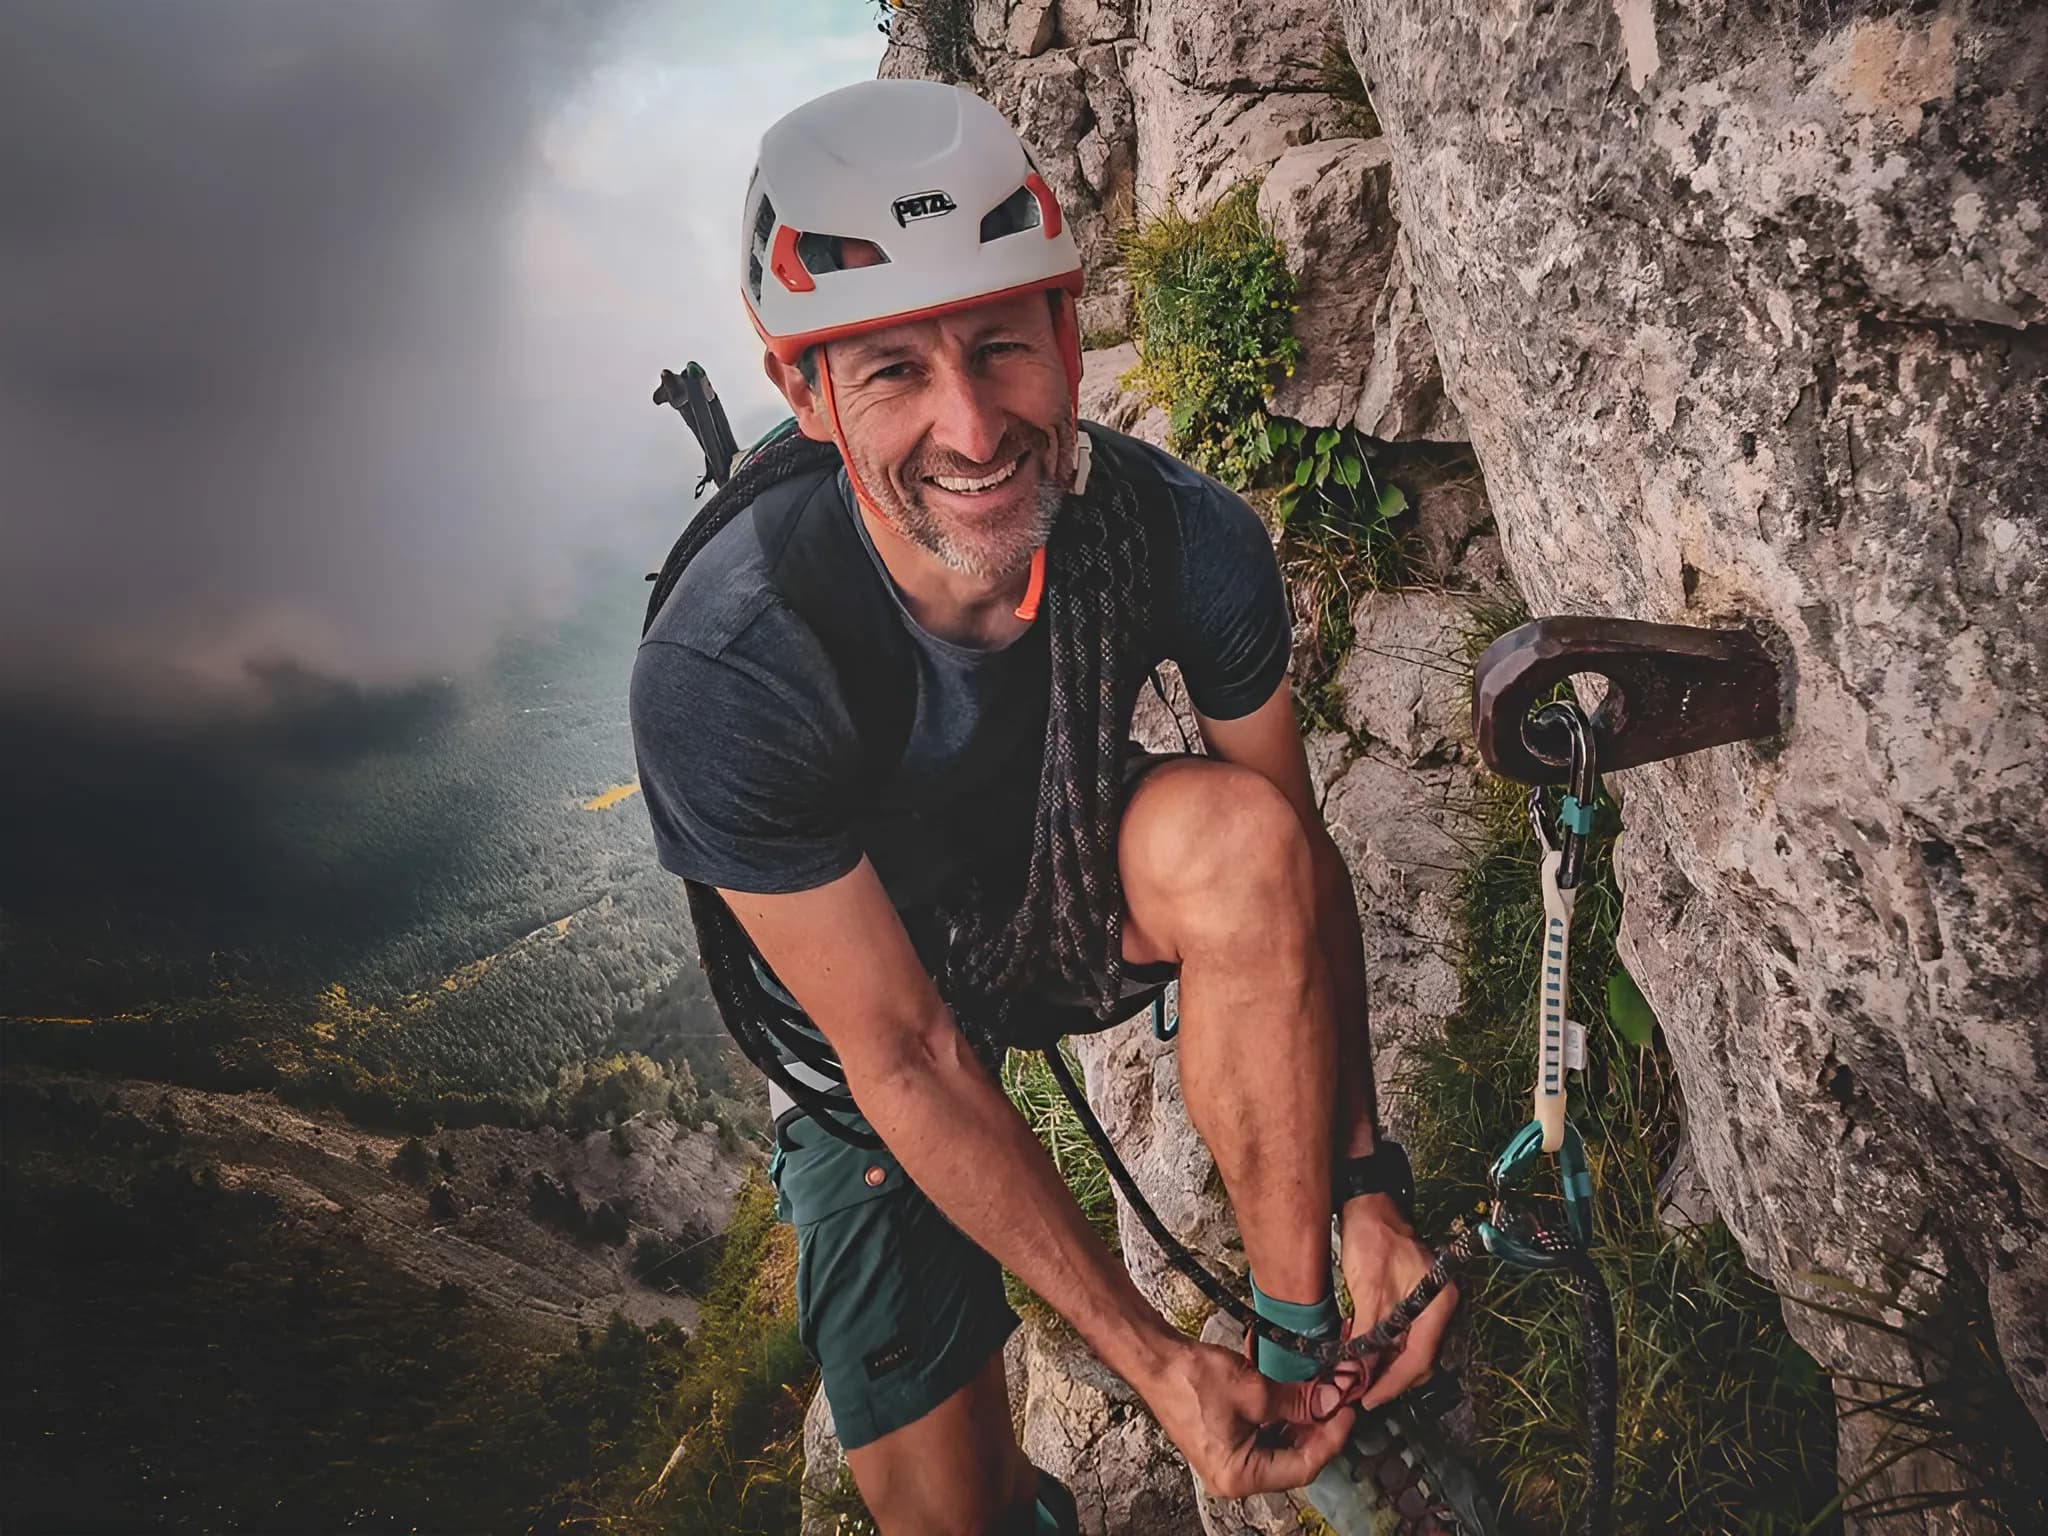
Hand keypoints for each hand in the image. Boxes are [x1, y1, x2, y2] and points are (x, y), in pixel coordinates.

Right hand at [1141, 1334, 1354, 1499]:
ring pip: (1282, 1447)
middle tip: (1339, 1399)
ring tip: (1322, 1394)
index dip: (1331, 1437)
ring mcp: (1230, 1461)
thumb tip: (1331, 1400)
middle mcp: (1234, 1477)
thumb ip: (1298, 1401)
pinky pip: (1266, 1437)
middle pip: (1294, 1459)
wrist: (1155, 1359)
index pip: (1303, 1466)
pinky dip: (1284, 1417)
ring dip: (1303, 1420)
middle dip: (1319, 1427)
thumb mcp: (1254, 1390)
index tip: (1348, 1410)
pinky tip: (1298, 1397)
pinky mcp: (1227, 1442)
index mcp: (1239, 1476)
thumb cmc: (1190, 1378)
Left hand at [1338, 1193, 1457, 1408]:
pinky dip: (1381, 1347)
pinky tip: (1360, 1354)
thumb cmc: (1372, 1239)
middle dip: (1390, 1379)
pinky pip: (1399, 1333)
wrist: (1366, 1201)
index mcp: (1438, 1304)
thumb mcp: (1369, 1292)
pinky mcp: (1409, 1297)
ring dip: (1383, 1364)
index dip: (1393, 1384)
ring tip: (1357, 1379)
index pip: (1419, 1359)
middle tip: (1360, 1393)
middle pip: (1418, 1358)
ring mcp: (1425, 1302)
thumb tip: (1357, 1375)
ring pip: (1407, 1347)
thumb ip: (1368, 1337)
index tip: (1368, 1399)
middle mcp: (1437, 1306)